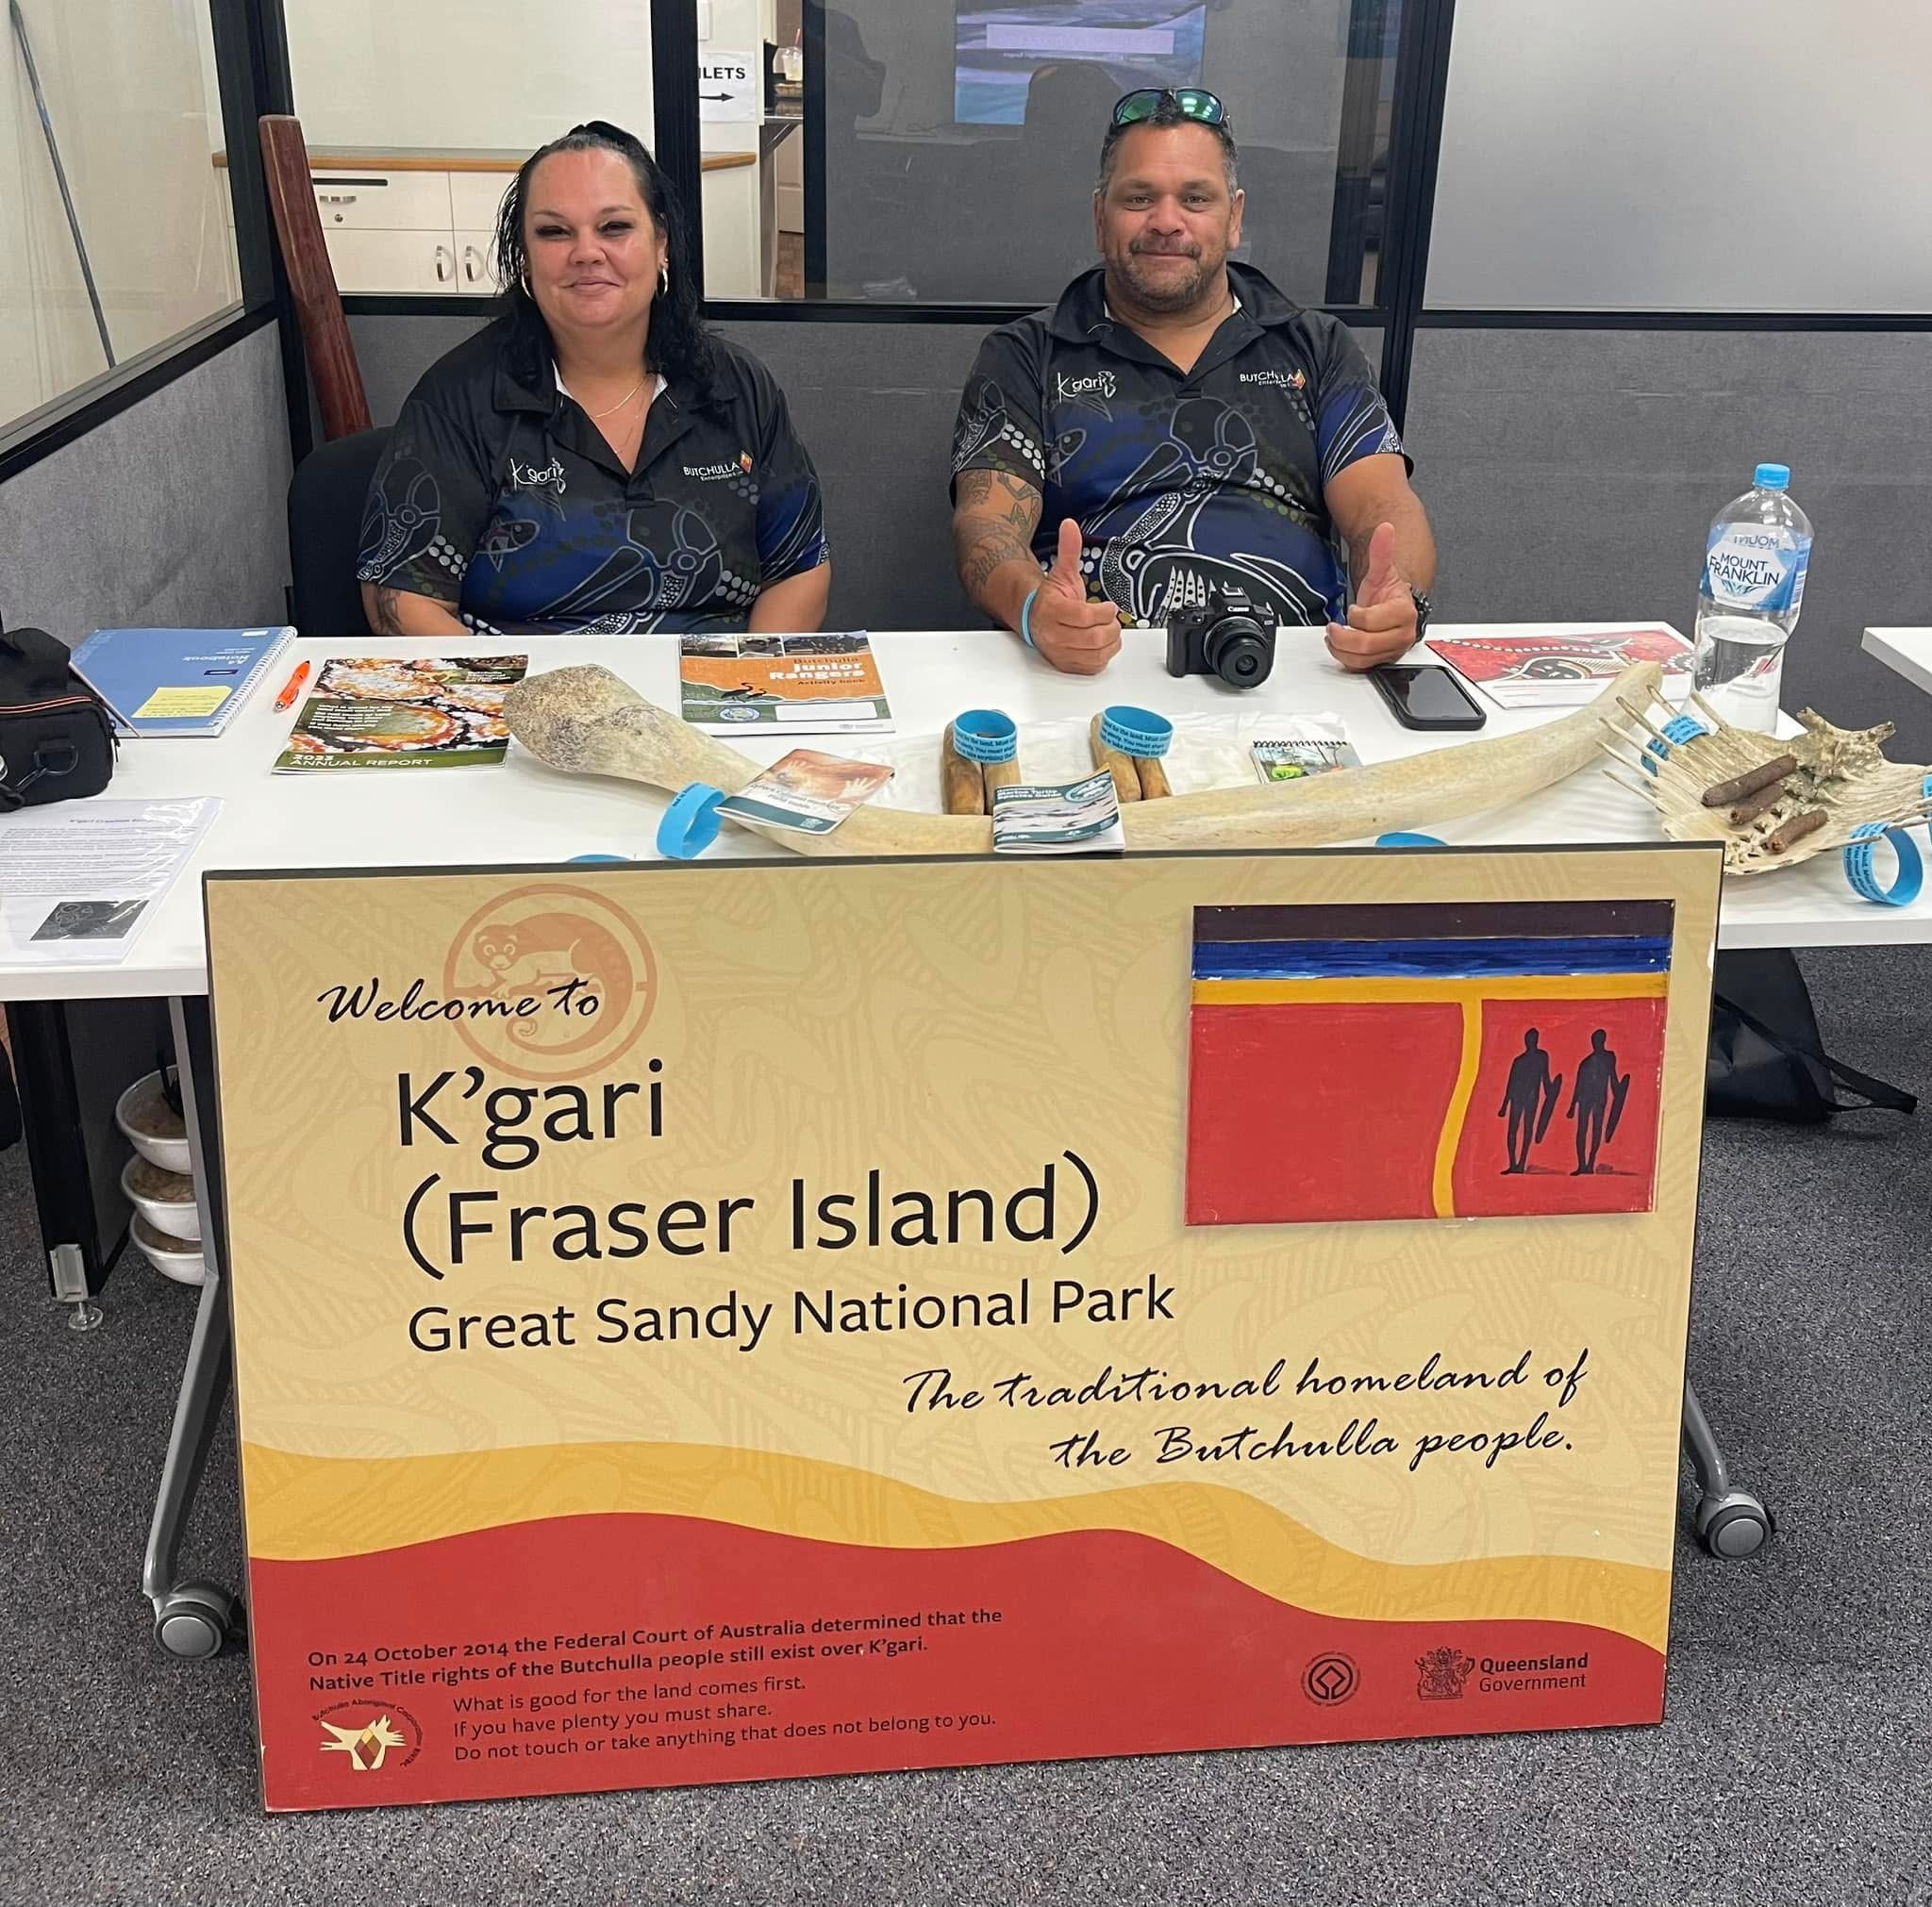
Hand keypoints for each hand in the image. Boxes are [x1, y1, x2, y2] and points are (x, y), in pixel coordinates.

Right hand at [1026, 518, 1122, 675]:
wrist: (1034, 619)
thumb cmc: (1052, 599)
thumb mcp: (1062, 572)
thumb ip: (1068, 549)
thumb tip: (1070, 525)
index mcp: (1052, 611)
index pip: (1085, 616)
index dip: (1104, 612)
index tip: (1109, 607)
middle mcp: (1053, 635)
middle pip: (1095, 637)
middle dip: (1111, 627)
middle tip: (1110, 619)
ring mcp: (1060, 653)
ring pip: (1097, 653)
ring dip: (1110, 641)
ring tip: (1107, 630)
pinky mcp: (1067, 666)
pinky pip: (1094, 666)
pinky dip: (1104, 655)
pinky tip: (1101, 643)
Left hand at [1325, 520, 1418, 671]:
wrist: (1392, 608)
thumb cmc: (1387, 593)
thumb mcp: (1381, 571)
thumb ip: (1381, 551)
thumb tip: (1385, 529)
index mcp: (1404, 613)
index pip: (1371, 621)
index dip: (1355, 615)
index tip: (1353, 609)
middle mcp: (1402, 636)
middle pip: (1365, 644)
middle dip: (1343, 635)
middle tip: (1334, 626)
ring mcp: (1392, 651)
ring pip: (1361, 659)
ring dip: (1341, 647)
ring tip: (1336, 635)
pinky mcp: (1381, 662)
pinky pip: (1360, 667)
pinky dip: (1345, 658)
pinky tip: (1340, 646)